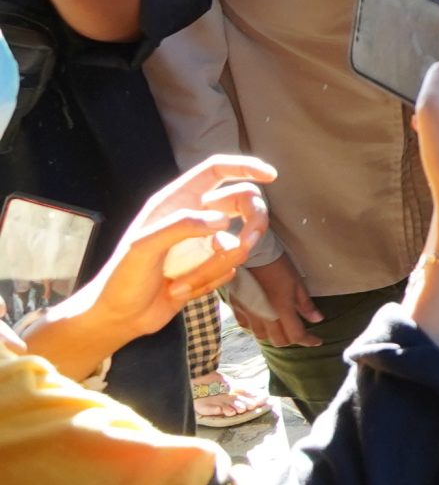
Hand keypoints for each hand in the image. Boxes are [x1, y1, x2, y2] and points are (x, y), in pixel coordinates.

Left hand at [70, 156, 274, 341]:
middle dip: (252, 223)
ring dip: (213, 268)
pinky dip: (209, 282)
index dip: (245, 167)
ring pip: (237, 242)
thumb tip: (223, 221)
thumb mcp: (143, 246)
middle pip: (242, 202)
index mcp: (175, 201)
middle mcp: (194, 217)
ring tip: (181, 284)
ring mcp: (203, 242)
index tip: (271, 176)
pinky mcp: (210, 267)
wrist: (120, 318)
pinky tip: (180, 291)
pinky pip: (229, 268)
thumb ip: (182, 226)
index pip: (216, 171)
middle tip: (247, 243)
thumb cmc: (122, 278)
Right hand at [236, 256, 322, 347]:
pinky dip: (258, 329)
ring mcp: (249, 314)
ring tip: (282, 329)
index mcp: (281, 310)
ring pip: (262, 337)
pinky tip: (263, 322)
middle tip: (300, 332)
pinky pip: (247, 327)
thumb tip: (317, 319)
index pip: (296, 335)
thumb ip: (305, 304)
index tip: (317, 341)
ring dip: (274, 336)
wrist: (251, 254)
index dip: (309, 341)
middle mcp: (264, 317)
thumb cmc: (277, 266)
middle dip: (292, 340)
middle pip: (279, 341)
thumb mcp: (297, 283)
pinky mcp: (237, 308)